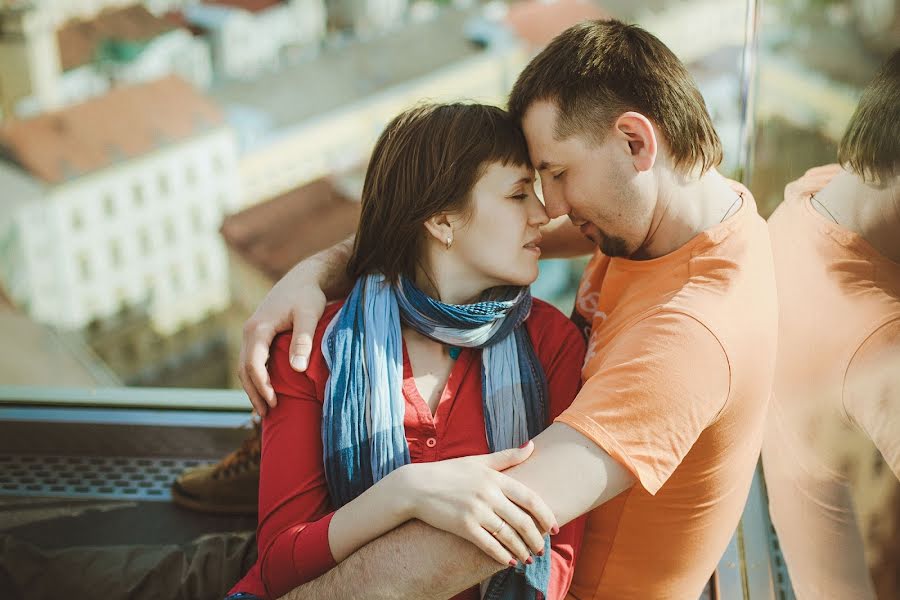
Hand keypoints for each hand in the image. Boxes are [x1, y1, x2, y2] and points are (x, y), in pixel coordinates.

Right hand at [238, 270, 326, 415]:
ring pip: (245, 365)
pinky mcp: (259, 333)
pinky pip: (252, 359)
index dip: (262, 386)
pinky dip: (256, 376)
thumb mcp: (309, 315)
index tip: (274, 403)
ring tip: (264, 408)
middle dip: (254, 392)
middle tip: (266, 414)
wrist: (304, 278)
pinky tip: (266, 388)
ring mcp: (252, 332)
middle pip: (244, 368)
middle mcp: (250, 330)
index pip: (253, 364)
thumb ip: (304, 340)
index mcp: (258, 328)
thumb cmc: (308, 296)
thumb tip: (297, 368)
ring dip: (253, 386)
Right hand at [395, 441, 558, 566]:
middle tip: (542, 548)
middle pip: (522, 520)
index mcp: (495, 477)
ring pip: (508, 535)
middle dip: (536, 538)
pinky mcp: (463, 526)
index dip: (546, 515)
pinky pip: (488, 545)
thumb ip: (507, 456)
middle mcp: (489, 494)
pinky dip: (501, 555)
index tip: (555, 528)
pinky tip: (509, 561)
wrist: (416, 486)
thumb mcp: (479, 461)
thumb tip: (532, 446)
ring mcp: (476, 511)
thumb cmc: (449, 472)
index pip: (530, 498)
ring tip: (529, 558)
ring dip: (522, 550)